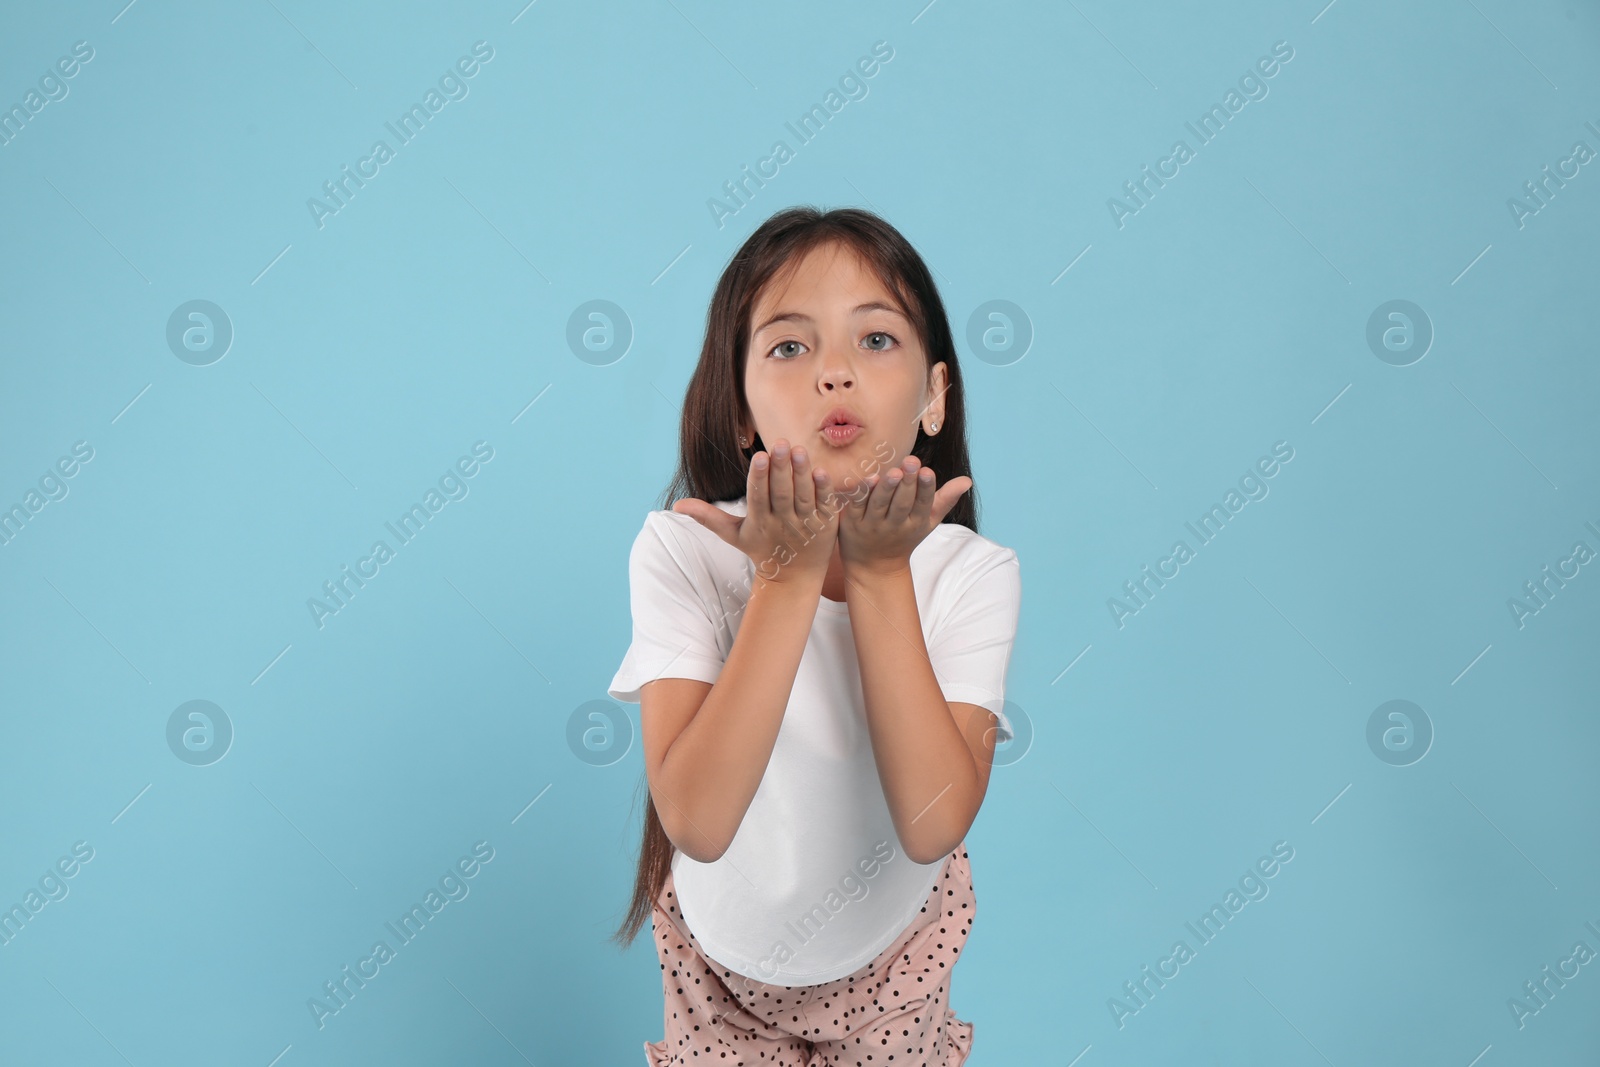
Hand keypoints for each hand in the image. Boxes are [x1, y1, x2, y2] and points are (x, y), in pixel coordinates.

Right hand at [671, 438, 838, 585]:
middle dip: (780, 468)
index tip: (759, 456)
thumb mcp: (734, 535)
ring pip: (803, 496)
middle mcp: (782, 523)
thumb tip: (676, 505)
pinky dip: (824, 490)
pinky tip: (821, 471)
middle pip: (781, 493)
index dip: (758, 477)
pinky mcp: (825, 525)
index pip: (757, 497)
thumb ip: (708, 517)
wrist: (794, 579)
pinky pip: (824, 505)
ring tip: (799, 450)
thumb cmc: (762, 549)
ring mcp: (805, 525)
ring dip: (802, 473)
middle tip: (781, 442)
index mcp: (759, 522)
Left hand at [834, 456, 970, 575]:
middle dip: (908, 483)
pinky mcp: (852, 523)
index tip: (928, 471)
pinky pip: (857, 507)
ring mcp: (872, 525)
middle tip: (911, 461)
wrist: (873, 567)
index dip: (926, 489)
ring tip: (893, 471)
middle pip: (902, 504)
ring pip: (880, 505)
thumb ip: (946, 499)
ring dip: (886, 488)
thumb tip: (967, 480)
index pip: (923, 505)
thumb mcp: (928, 521)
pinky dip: (861, 494)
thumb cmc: (904, 537)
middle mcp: (894, 525)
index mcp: (915, 523)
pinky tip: (868, 478)